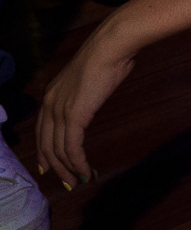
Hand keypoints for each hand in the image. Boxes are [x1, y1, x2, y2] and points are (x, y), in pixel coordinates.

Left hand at [35, 23, 135, 189]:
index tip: (48, 168)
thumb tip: (94, 94)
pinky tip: (87, 171)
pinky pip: (72, 148)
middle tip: (68, 182)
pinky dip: (79, 163)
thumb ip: (85, 91)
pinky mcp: (73, 117)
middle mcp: (49, 105)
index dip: (44, 152)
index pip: (41, 132)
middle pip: (47, 146)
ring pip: (59, 151)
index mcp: (51, 96)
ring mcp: (59, 112)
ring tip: (82, 180)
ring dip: (70, 169)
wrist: (110, 47)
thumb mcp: (90, 77)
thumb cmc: (108, 56)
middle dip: (56, 168)